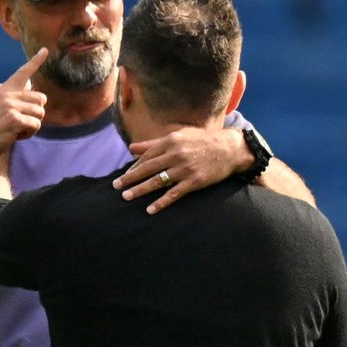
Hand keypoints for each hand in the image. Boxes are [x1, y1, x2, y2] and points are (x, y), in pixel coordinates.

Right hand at [0, 48, 48, 166]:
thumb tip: (23, 94)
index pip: (22, 73)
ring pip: (40, 113)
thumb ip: (8, 100)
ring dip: (32, 126)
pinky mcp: (15, 119)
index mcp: (3, 91)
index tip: (45, 50)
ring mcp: (11, 106)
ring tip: (16, 131)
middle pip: (41, 98)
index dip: (36, 61)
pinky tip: (14, 137)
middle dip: (36, 113)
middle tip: (21, 123)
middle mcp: (7, 95)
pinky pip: (35, 125)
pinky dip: (28, 134)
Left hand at [112, 128, 247, 214]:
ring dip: (140, 190)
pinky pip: (174, 194)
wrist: (230, 149)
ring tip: (126, 197)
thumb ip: (154, 143)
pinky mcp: (194, 182)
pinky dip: (161, 202)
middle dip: (130, 178)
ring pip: (157, 181)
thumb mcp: (179, 136)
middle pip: (148, 168)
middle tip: (116, 186)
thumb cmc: (203, 141)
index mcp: (171, 142)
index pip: (147, 156)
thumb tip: (131, 148)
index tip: (125, 175)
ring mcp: (185, 169)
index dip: (134, 166)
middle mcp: (176, 154)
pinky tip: (150, 209)